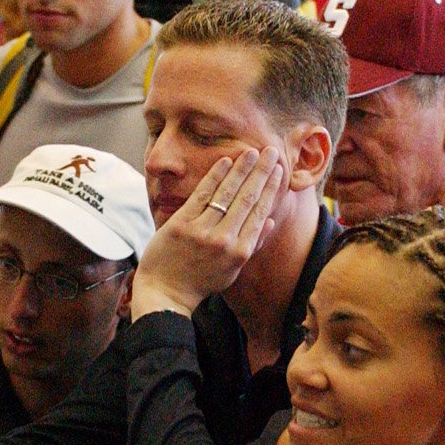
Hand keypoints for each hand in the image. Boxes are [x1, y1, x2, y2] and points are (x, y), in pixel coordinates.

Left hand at [131, 149, 284, 320]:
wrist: (165, 293)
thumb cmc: (201, 281)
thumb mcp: (232, 270)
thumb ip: (252, 245)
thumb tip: (270, 221)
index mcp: (240, 252)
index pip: (260, 212)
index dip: (270, 189)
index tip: (278, 171)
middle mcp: (224, 241)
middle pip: (247, 199)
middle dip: (262, 173)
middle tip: (272, 151)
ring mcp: (202, 232)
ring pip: (227, 194)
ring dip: (242, 169)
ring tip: (252, 152)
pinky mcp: (181, 224)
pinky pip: (201, 195)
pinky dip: (215, 176)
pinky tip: (225, 161)